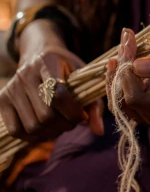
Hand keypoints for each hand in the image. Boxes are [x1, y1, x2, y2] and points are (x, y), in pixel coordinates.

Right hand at [0, 21, 103, 140]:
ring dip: (51, 133)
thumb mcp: (83, 78)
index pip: (58, 93)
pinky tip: (45, 130)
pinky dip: (33, 137)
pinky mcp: (2, 101)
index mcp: (48, 62)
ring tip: (60, 125)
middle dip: (65, 125)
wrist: (38, 55)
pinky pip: (16, 130)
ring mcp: (11, 88)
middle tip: (72, 122)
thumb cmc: (66, 69)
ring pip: (32, 126)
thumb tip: (99, 131)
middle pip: (45, 115)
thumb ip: (94, 103)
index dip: (73, 111)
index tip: (83, 116)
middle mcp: (25, 74)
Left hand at [106, 29, 149, 128]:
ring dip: (116, 73)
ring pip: (118, 101)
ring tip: (123, 48)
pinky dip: (117, 80)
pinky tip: (119, 61)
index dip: (127, 73)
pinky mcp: (144, 113)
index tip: (129, 46)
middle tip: (126, 41)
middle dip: (121, 69)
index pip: (136, 97)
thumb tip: (136, 66)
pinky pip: (120, 100)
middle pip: (124, 99)